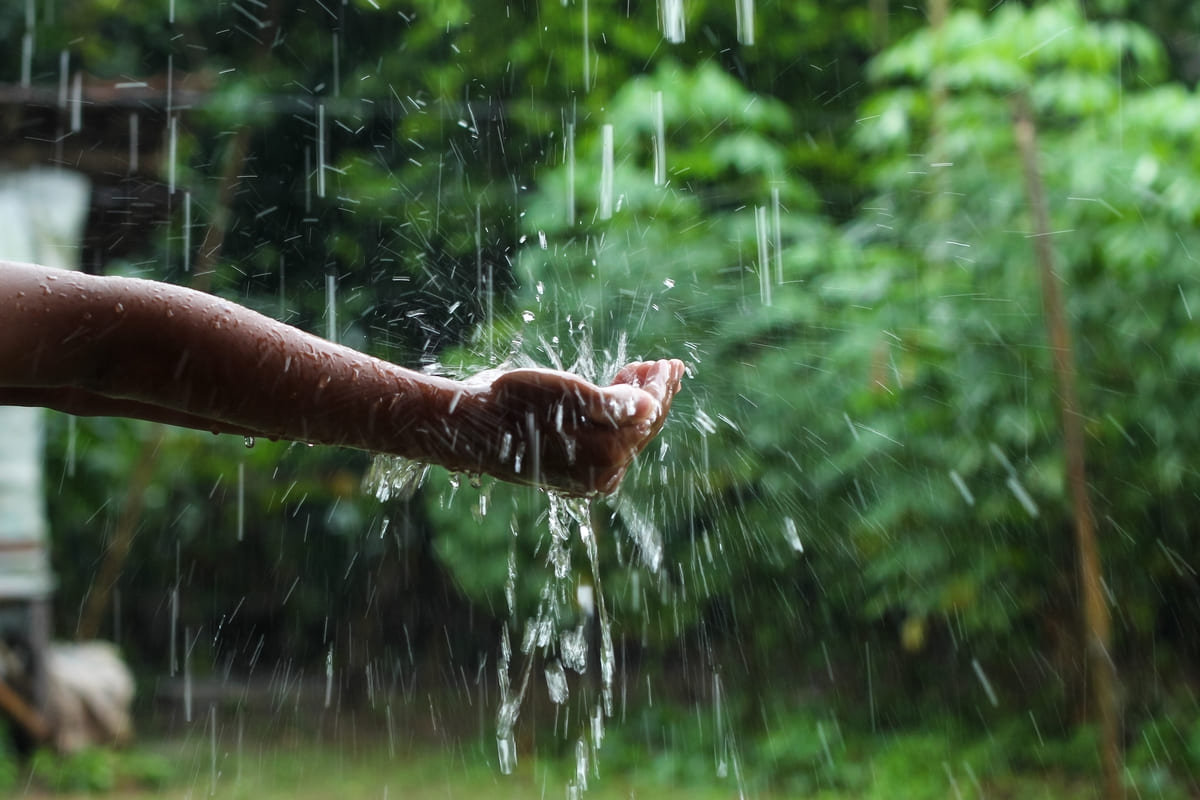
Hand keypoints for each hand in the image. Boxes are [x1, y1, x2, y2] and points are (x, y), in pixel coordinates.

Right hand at [479, 359, 684, 494]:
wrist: (473, 428)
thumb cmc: (517, 404)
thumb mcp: (570, 394)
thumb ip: (615, 402)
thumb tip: (650, 407)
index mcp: (608, 454)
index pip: (647, 414)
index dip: (659, 386)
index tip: (669, 362)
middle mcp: (604, 474)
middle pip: (642, 428)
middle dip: (655, 394)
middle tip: (667, 366)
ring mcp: (589, 477)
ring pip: (627, 435)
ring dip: (637, 403)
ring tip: (641, 374)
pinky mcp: (574, 473)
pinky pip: (609, 444)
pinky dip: (618, 419)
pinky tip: (618, 397)